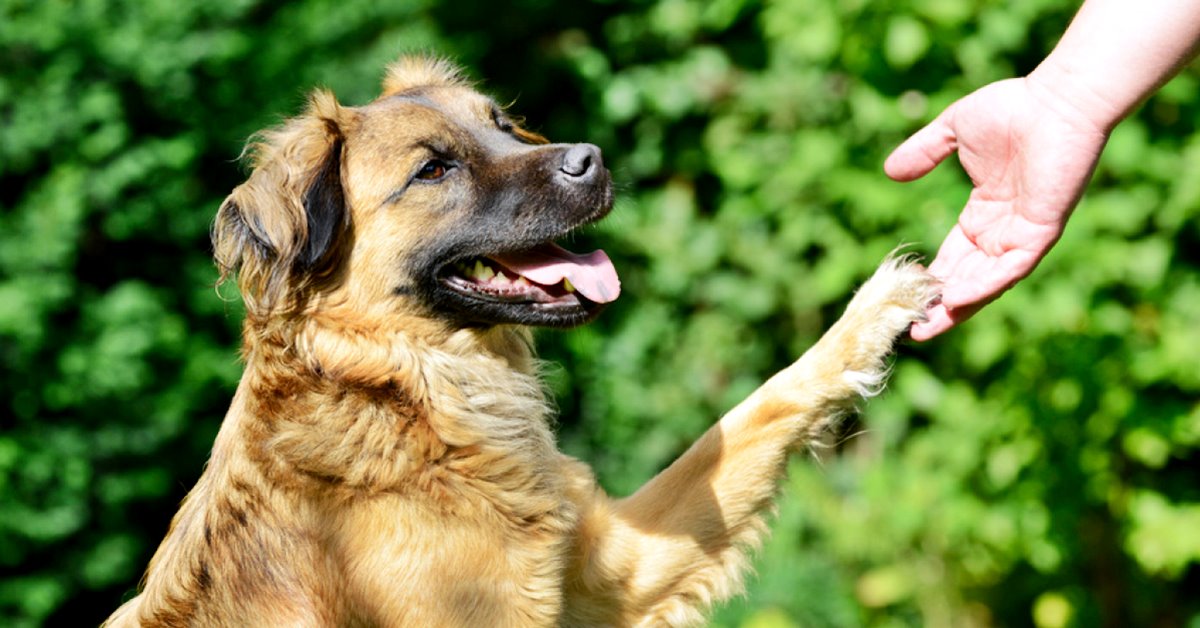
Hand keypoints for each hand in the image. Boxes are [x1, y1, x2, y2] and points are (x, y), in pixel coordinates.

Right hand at [885, 77, 1110, 339]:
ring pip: (987, 282)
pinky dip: (984, 287)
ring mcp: (1023, 234)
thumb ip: (923, 152)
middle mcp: (1004, 231)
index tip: (906, 297)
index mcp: (984, 212)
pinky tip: (955, 300)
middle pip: (967, 279)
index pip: (954, 257)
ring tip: (927, 327)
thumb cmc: (1013, 108)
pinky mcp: (1041, 233)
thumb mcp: (954, 131)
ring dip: (958, 306)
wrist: (1057, 100)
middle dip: (940, 305)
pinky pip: (1010, 270)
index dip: (931, 278)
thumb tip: (890, 171)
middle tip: (912, 328)